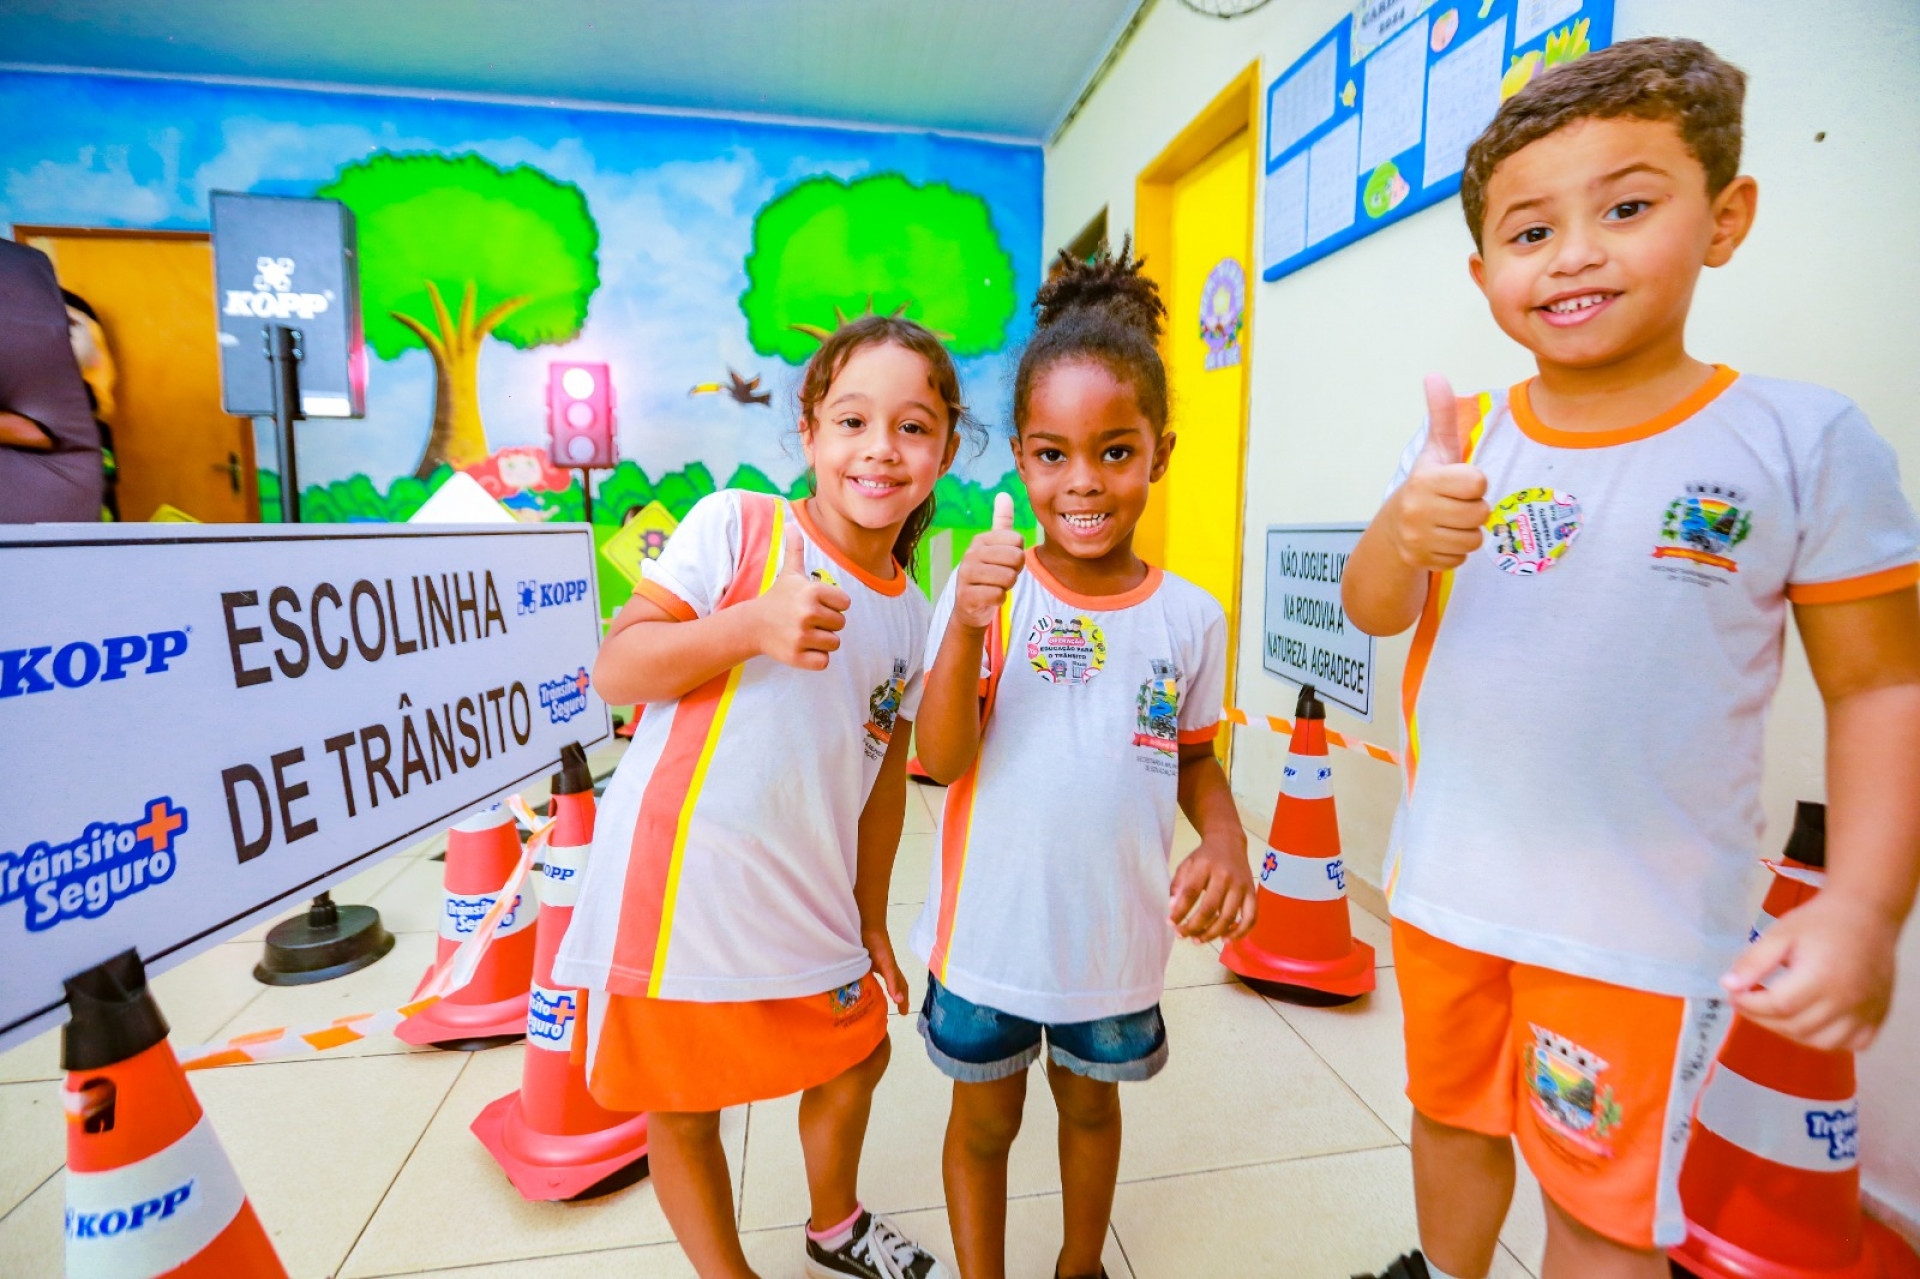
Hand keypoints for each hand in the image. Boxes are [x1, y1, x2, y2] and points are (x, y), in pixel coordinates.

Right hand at [751, 518, 851, 669]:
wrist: (753, 625)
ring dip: (822, 641)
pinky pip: (824, 662)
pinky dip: (816, 658)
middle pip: (841, 624)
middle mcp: (808, 613)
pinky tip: (801, 648)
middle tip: (805, 620)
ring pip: (834, 643)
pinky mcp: (797, 657)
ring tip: (803, 633)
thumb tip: (790, 522)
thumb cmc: (777, 598)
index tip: (814, 604)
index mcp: (812, 591)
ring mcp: (802, 636)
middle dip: (827, 623)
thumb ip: (795, 548)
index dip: (833, 605)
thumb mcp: (789, 572)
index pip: (845, 603)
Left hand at [863, 927, 910, 1012]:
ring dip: (885, 991)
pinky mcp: (866, 960)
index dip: (904, 1000)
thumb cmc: (878, 943)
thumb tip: (899, 999)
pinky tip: (863, 987)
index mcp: (892, 970)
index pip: (902, 987)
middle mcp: (886, 968)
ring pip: (883, 980)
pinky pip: (871, 975)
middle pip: (895, 984)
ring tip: (881, 1003)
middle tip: (896, 1011)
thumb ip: (892, 980)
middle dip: (898, 997)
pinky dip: (871, 983)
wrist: (866, 925)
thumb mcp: (886, 963)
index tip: (904, 1013)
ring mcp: (876, 963)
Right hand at [952, 492, 1024, 630]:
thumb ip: (1001, 521)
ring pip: (1008, 578)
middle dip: (1015, 571)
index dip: (1019, 555)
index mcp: (980, 540)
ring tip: (994, 586)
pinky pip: (998, 595)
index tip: (1006, 562)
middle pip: (1016, 558)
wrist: (970, 606)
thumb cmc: (988, 573)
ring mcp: (966, 575)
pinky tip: (989, 598)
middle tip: (1002, 576)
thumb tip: (1004, 494)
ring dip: (1007, 586)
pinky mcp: (966, 596)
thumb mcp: (995, 546)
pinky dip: (999, 599)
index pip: (1017, 541)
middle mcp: (970, 554)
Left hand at [1169, 836, 1256, 941]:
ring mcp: (1241, 885)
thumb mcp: (1186, 865)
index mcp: (1205, 865)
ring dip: (1212, 933)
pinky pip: (1251, 918)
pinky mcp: (1253, 893)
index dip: (1180, 911)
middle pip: (1210, 908)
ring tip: (1198, 940)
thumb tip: (1173, 909)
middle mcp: (1225, 875)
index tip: (1171, 923)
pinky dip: (1240, 932)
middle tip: (1182, 935)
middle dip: (1194, 926)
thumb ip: (1178, 886)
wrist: (1229, 842)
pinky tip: (1225, 939)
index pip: (1191, 892)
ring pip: (1229, 917)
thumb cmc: (1204, 857)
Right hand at [1381, 374, 1489, 570]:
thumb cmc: (1426, 485)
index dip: (1474, 483)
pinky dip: (1457, 551)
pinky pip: (1463, 558)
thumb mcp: (1435, 451)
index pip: (1478, 482)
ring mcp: (1419, 538)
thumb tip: (1434, 375)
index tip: (1458, 483)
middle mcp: (1418, 510)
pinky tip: (1442, 540)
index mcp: (1425, 480)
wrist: (1394, 530)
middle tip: (1455, 505)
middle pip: (1480, 513)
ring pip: (1474, 539)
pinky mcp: (1423, 561)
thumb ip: (1441, 415)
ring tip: (1449, 522)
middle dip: (1474, 510)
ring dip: (1468, 532)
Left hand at [1720, 892, 1900, 1051]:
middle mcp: (1847, 1001)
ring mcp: (1866, 1012)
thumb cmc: (1820, 922)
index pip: (1779, 1006)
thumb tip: (1728, 986)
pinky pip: (1853, 1043)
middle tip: (1747, 1004)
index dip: (1750, 1006)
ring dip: (1791, 1033)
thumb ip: (1754, 961)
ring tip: (1774, 1014)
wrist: (1866, 915)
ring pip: (1821, 1042)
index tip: (1733, 996)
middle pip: (1797, 1027)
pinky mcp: (1878, 1016)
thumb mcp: (1780, 934)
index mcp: (1821, 977)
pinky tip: (1811, 1024)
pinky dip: (1828, 1040)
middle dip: (1763, 1019)